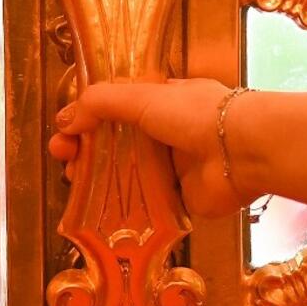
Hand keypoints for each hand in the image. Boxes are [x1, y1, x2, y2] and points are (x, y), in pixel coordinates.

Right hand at [48, 79, 253, 217]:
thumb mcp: (143, 97)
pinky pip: (141, 204)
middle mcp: (162, 133)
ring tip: (74, 181)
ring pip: (123, 174)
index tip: (64, 131)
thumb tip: (64, 120)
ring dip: (95, 177)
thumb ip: (100, 104)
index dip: (84, 119)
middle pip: (113, 143)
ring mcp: (169, 168)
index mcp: (158, 102)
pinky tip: (97, 208)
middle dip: (83, 149)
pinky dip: (119, 206)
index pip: (112, 109)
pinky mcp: (175, 199)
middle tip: (63, 157)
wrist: (242, 151)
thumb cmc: (196, 115)